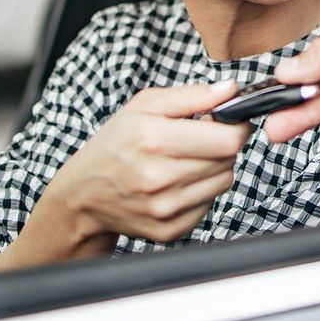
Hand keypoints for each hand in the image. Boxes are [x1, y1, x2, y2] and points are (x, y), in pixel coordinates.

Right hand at [39, 80, 249, 247]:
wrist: (83, 195)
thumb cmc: (114, 144)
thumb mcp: (144, 106)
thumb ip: (191, 95)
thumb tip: (230, 90)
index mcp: (153, 140)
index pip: (227, 140)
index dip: (236, 127)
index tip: (229, 121)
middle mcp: (160, 178)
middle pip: (228, 160)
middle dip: (222, 145)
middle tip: (201, 139)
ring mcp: (165, 208)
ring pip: (223, 182)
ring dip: (214, 168)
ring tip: (186, 160)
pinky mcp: (169, 230)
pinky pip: (209, 205)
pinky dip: (201, 191)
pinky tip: (179, 182)